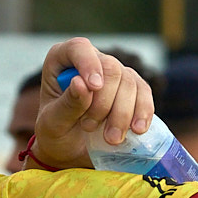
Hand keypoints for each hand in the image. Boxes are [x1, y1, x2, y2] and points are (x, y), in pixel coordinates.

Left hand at [29, 39, 156, 170]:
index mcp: (62, 61)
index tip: (94, 86)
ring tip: (110, 139)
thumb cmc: (56, 132)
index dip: (89, 63)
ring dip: (122, 113)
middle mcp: (90, 60)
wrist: (71, 149)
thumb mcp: (53, 122)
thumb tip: (81, 84)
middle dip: (104, 102)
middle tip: (89, 128)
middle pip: (110, 67)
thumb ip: (67, 104)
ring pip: (129, 81)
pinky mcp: (131, 88)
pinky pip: (144, 92)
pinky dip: (143, 111)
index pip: (79, 48)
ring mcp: (113, 73)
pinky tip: (137, 129)